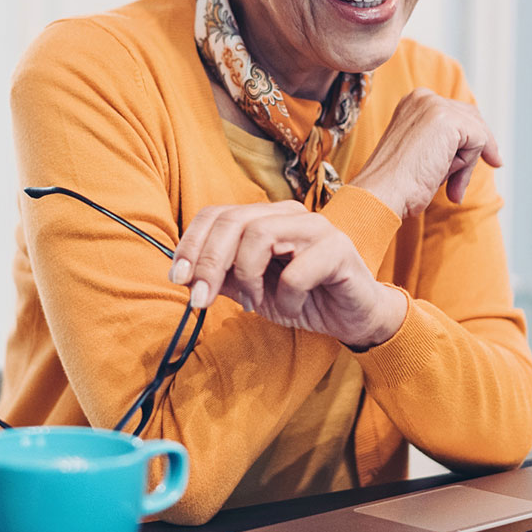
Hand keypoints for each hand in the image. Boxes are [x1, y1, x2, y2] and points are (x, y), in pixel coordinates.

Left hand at [169, 202, 407, 349]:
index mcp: (265, 218)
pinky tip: (291, 308)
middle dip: (209, 262)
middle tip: (201, 299)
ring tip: (254, 303)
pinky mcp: (338, 250)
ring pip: (260, 236)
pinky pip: (297, 271)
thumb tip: (183, 275)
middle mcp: (288, 214)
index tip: (178, 277)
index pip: (216, 214)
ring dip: (247, 278)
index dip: (191, 244)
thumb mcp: (252, 291)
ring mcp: (315, 228)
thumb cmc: (303, 299)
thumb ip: (222, 278)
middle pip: (233, 221)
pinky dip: (285, 298)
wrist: (353, 318)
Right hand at [350, 88, 502, 218]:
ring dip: (468, 163)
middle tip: (488, 168)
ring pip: (476, 131)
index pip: (457, 112)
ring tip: (452, 188)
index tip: (484, 160)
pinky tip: (450, 181)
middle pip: (472, 118)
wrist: (382, 193)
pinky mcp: (448, 120)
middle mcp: (423, 97)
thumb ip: (444, 141)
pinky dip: (469, 165)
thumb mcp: (423, 152)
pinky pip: (479, 141)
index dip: (472, 137)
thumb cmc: (398, 182)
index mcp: (412, 102)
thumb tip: (481, 146)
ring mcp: (434, 106)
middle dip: (477, 148)